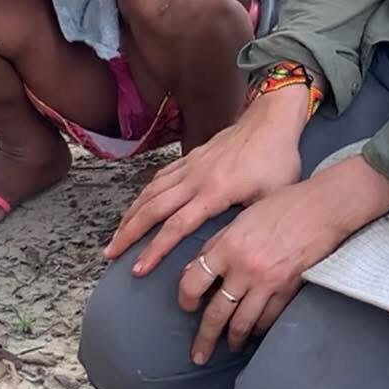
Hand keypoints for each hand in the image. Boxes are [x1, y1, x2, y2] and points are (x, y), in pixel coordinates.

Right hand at [103, 87, 311, 271]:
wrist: (272, 119)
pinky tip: (138, 204)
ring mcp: (191, 166)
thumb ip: (249, 224)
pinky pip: (160, 176)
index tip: (139, 268)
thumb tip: (231, 252)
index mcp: (214, 192)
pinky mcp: (192, 157)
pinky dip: (144, 192)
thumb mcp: (272, 197)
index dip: (155, 250)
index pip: (176, 226)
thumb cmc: (277, 159)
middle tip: (111, 254)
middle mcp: (195, 178)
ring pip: (151, 191)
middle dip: (129, 233)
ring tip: (116, 235)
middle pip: (153, 209)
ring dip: (131, 214)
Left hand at [178, 176, 347, 361]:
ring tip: (229, 347)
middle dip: (205, 338)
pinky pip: (268, 319)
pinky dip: (259, 329)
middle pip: (216, 313)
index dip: (185, 298)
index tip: (187, 306)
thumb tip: (192, 270)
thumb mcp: (240, 219)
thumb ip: (215, 245)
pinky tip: (255, 332)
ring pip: (242, 323)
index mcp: (228, 246)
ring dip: (233, 340)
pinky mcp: (287, 290)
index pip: (194, 281)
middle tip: (198, 355)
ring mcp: (267, 283)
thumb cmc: (280, 207)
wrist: (320, 209)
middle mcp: (244, 268)